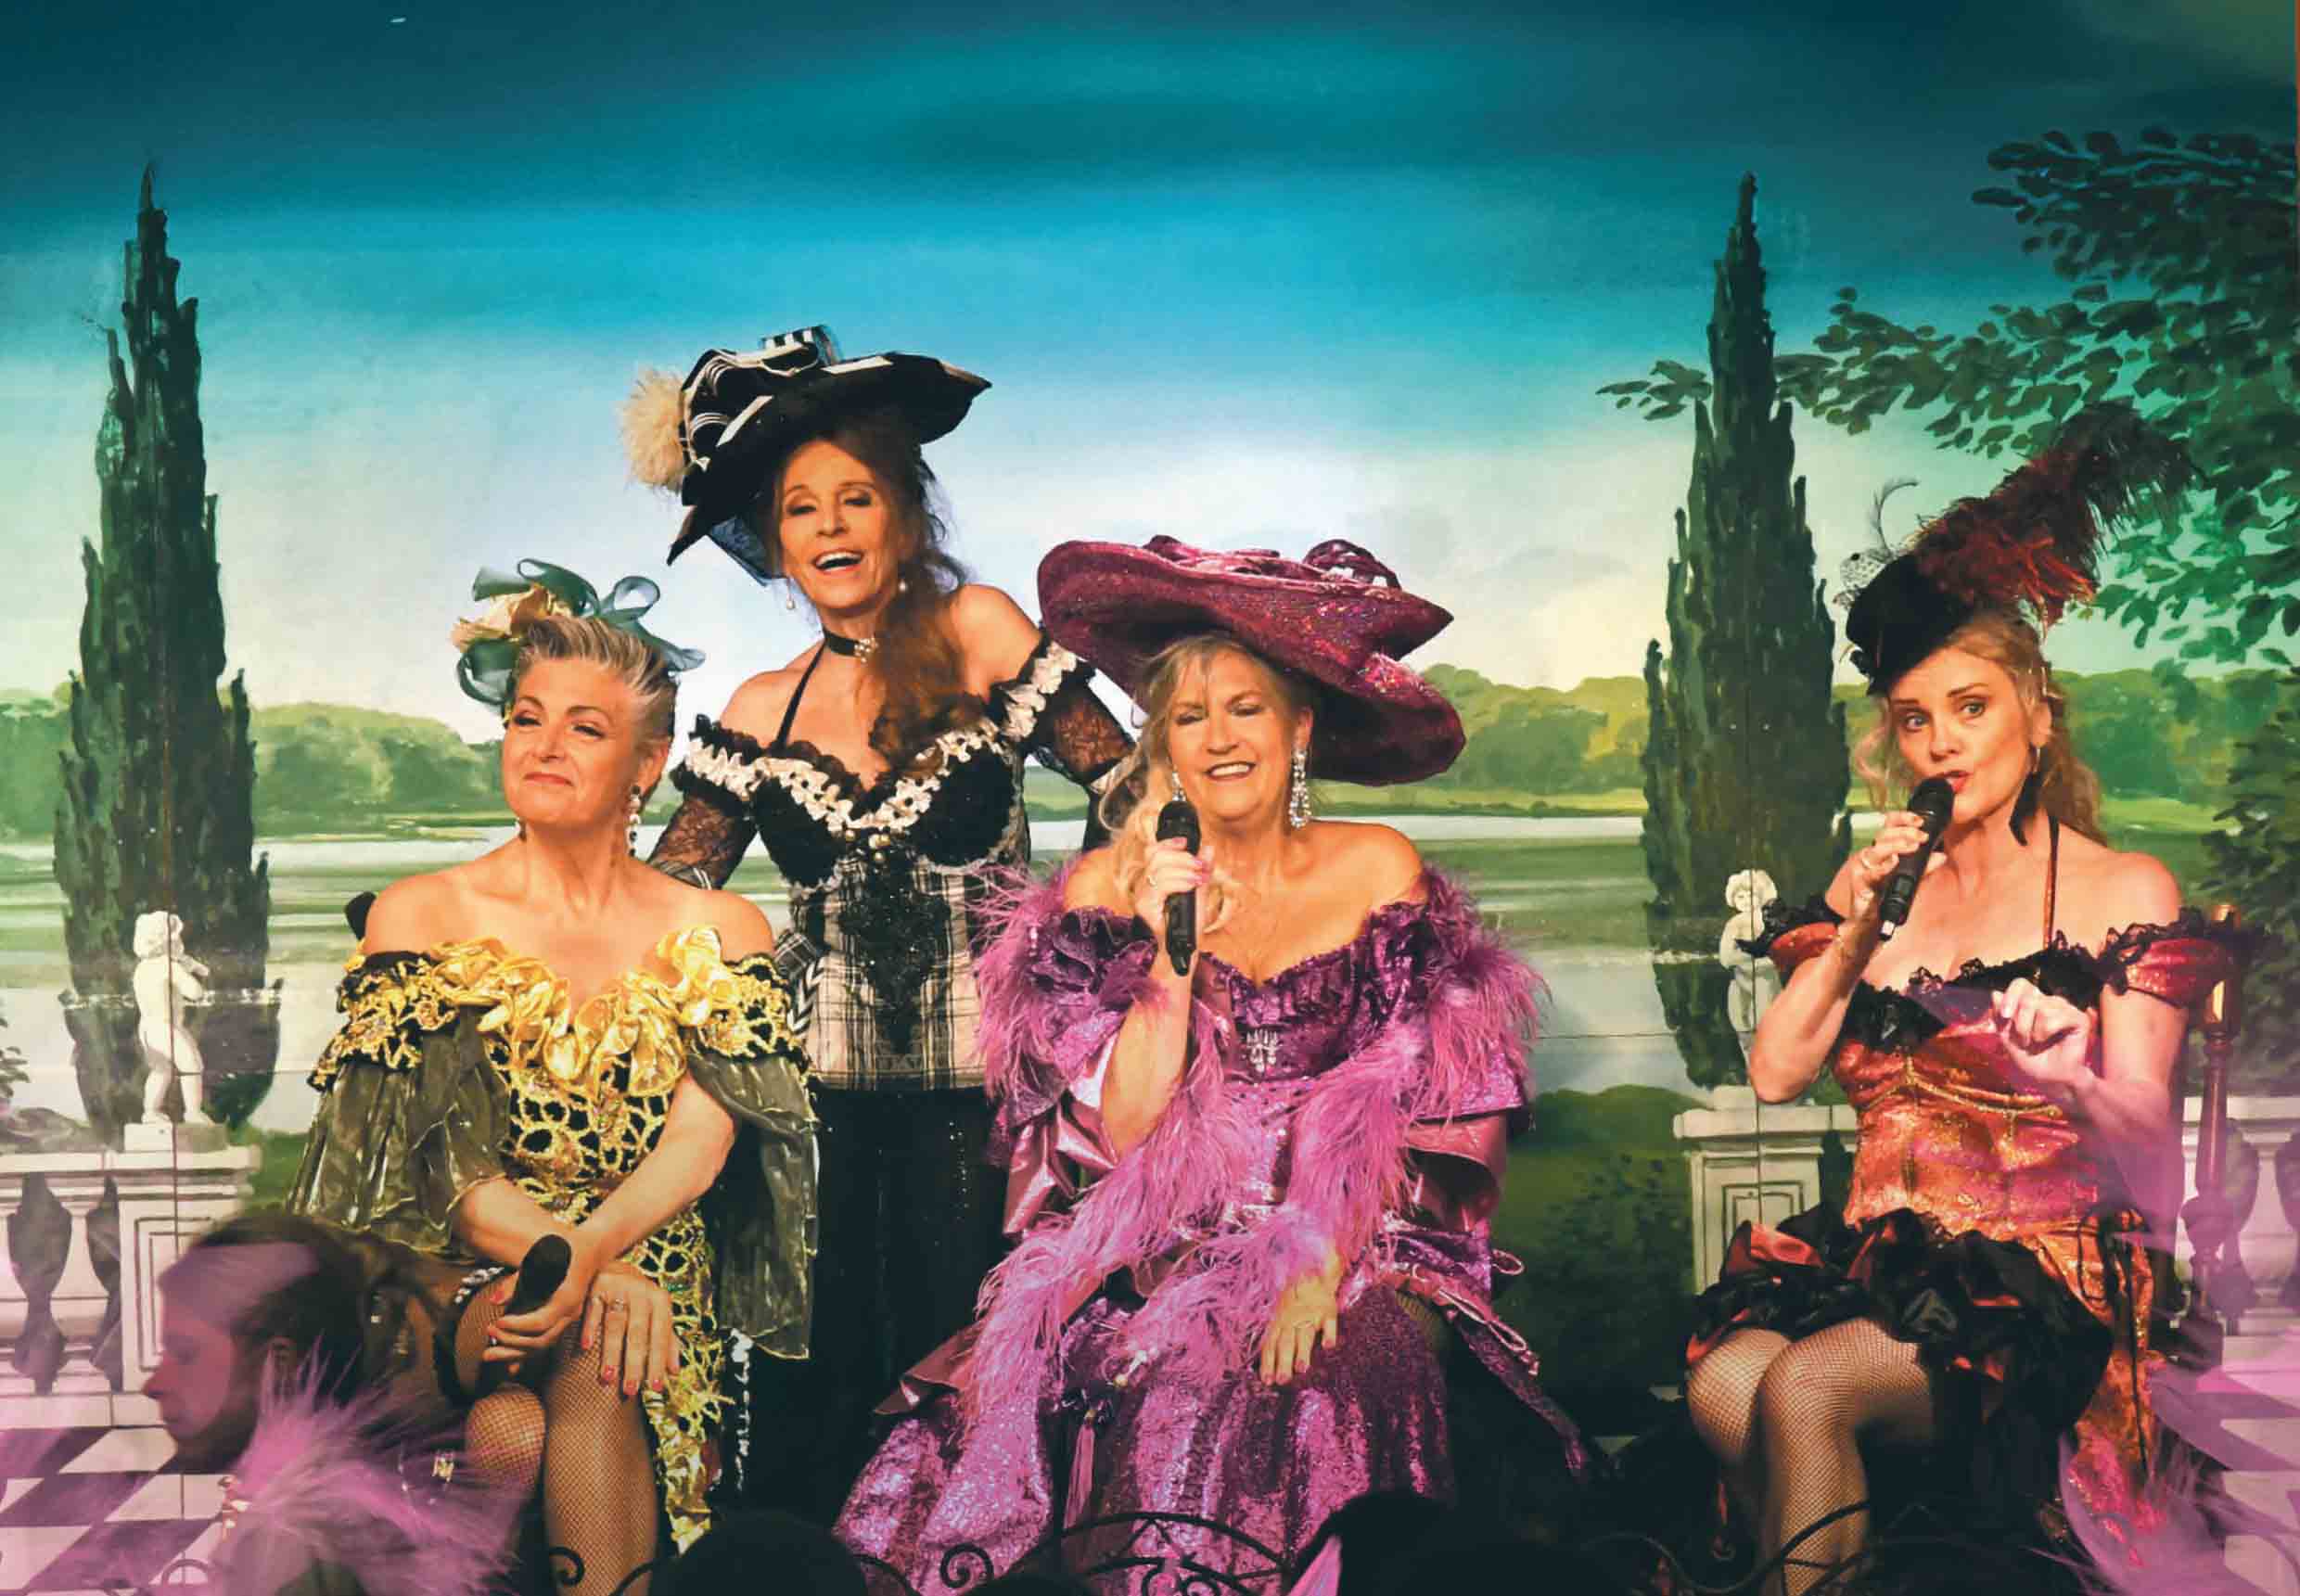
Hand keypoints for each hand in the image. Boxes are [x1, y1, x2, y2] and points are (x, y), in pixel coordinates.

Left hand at [480, 1228, 600, 1372]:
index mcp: (566, 1299)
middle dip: (511, 1344)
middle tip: (488, 1337)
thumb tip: (493, 1301)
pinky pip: (544, 1343)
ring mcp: (568, 1319)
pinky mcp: (562, 1322)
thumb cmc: (561, 1251)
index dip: (516, 1327)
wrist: (588, 1250)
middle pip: (541, 1341)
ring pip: (542, 1346)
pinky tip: (508, 1364)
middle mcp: (570, 1313)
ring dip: (514, 1354)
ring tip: (488, 1354)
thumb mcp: (537, 1260)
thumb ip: (515, 1282)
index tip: (496, 1323)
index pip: (539, 1322)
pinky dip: (525, 1354)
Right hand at [579, 1260, 678, 1396]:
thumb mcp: (658, 1315)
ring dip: (611, 1352)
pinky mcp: (596, 1286)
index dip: (659, 1362)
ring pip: (615, 1324)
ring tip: (608, 1377)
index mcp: (660, 1300)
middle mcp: (641, 1292)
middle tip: (631, 1389)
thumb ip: (667, 1341)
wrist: (615, 1268)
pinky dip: (589, 1327)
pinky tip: (586, 1347)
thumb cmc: (640, 1301)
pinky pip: (592, 1309)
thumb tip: (674, 1372)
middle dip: (635, 1363)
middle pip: (638, 1332)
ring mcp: (618, 1287)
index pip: (661, 1335)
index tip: (656, 1387)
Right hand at [1131, 837, 1213, 960]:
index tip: (1186, 843)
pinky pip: (1161, 886)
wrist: (1186, 946)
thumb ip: (1202, 870)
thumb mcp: (1199, 890)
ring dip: (1184, 870)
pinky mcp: (1145, 907)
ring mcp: (1142, 897)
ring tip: (1199, 877)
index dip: (1168, 843)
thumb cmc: (1189, 922)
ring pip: (1159, 869)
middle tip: (1200, 866)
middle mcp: (1144, 886)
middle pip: (1157, 857)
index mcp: (1153, 879)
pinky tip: (1191, 885)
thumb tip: (1208, 848)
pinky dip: (1180, 882)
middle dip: (1182, 857)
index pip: (1152, 852)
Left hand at [1257, 1250, 1342, 1386]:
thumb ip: (1274, 1334)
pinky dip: (1329, 1334)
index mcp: (1279, 1321)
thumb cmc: (1294, 1299)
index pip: (1271, 1344)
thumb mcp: (1279, 1313)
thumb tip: (1265, 1359)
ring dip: (1303, 1351)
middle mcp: (1292, 1320)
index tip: (1267, 1381)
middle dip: (1284, 1362)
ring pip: (1305, 1335)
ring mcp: (1310, 1315)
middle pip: (1287, 1342)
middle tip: (1282, 1380)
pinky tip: (1328, 1346)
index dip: (1268, 1362)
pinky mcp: (1328, 1311)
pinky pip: (1329, 1323)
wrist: (1313, 1273)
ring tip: (1302, 1368)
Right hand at [1843, 810, 1945, 937]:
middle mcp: (1872, 855)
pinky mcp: (1860, 882)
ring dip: (1895, 845)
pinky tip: (1893, 862)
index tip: (1920, 821)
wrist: (1867, 921)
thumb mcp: (1908, 880)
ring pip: (1876, 849)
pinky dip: (1883, 866)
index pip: (1890, 826)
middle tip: (1922, 836)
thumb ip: (1923, 867)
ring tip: (1912, 846)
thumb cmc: (1885, 896)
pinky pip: (1871, 872)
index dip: (1903, 819)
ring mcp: (1864, 867)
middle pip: (1884, 834)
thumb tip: (1941, 856)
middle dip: (1904, 832)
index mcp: (1883, 849)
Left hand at [1990, 977, 2095, 1107]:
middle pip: (2027, 999)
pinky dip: (2045, 1032)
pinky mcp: (2079, 1019)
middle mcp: (2050, 1001)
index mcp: (2033, 1002)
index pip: (2021, 984)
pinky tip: (2048, 1040)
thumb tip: (1994, 993)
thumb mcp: (2007, 1037)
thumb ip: (2000, 1017)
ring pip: (2040, 1008)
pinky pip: (2054, 1017)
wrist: (2050, 1079)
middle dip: (2019, 1024)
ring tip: (2036, 1042)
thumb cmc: (2031, 1059)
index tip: (2004, 1016)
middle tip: (2024, 1041)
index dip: (2010, 996)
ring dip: (2032, 1031)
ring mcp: (2066, 1008)